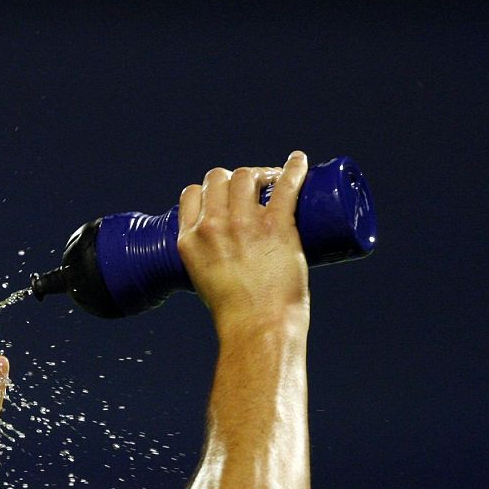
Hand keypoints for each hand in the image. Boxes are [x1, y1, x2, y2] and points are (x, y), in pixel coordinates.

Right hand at [176, 151, 310, 330]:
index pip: (192, 194)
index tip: (223, 195)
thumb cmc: (235, 315)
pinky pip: (286, 184)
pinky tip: (299, 160)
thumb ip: (209, 263)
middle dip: (234, 178)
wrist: (257, 328)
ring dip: (259, 172)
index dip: (208, 189)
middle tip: (252, 189)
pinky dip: (294, 168)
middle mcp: (212, 226)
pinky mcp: (276, 225)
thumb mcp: (204, 282)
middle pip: (219, 178)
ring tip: (272, 181)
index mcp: (189, 240)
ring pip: (247, 175)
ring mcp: (244, 223)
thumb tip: (228, 257)